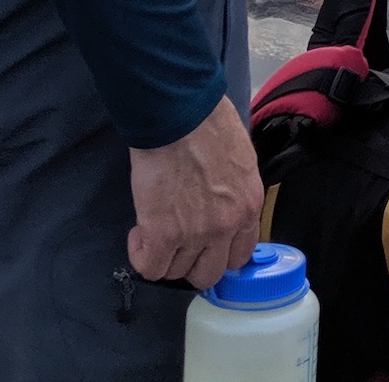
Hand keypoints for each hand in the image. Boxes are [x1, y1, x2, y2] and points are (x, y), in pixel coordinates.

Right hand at [127, 95, 261, 289]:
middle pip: (209, 273)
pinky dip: (141, 255)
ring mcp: (196, 234)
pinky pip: (150, 268)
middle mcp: (227, 227)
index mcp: (249, 206)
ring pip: (177, 272)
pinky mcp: (163, 235)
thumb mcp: (239, 161)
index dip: (217, 253)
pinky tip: (139, 233)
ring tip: (153, 227)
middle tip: (175, 241)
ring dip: (163, 255)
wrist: (179, 115)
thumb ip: (233, 192)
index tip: (203, 244)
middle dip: (190, 262)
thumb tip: (219, 204)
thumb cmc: (206, 124)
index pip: (240, 255)